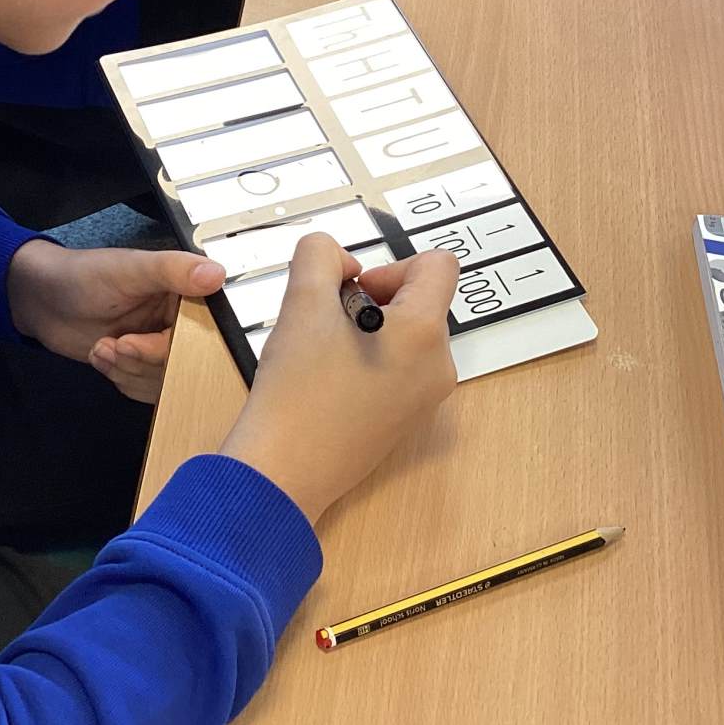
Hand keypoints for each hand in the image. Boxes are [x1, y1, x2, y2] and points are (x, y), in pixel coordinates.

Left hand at [7, 239, 224, 402]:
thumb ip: (174, 271)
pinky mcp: (138, 366)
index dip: (179, 344)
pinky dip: (122, 379)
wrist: (41, 299)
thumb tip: (217, 274)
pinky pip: (145, 389)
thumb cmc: (83, 275)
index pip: (204, 331)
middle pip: (185, 362)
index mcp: (184, 294)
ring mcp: (157, 347)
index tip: (148, 341)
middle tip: (117, 344)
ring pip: (164, 380)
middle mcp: (177, 323)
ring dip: (129, 370)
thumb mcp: (131, 269)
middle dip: (145, 359)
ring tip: (103, 347)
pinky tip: (101, 356)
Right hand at [217, 235, 459, 522]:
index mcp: (424, 332)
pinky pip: (400, 370)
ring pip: (406, 336)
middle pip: (420, 301)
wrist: (285, 469)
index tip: (354, 291)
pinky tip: (330, 380)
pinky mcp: (407, 420)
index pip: (438, 264)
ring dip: (368, 331)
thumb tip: (341, 264)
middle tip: (329, 323)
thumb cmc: (297, 391)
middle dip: (374, 300)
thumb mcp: (301, 301)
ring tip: (325, 354)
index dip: (391, 265)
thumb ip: (320, 255)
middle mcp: (438, 366)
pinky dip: (369, 361)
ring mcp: (426, 398)